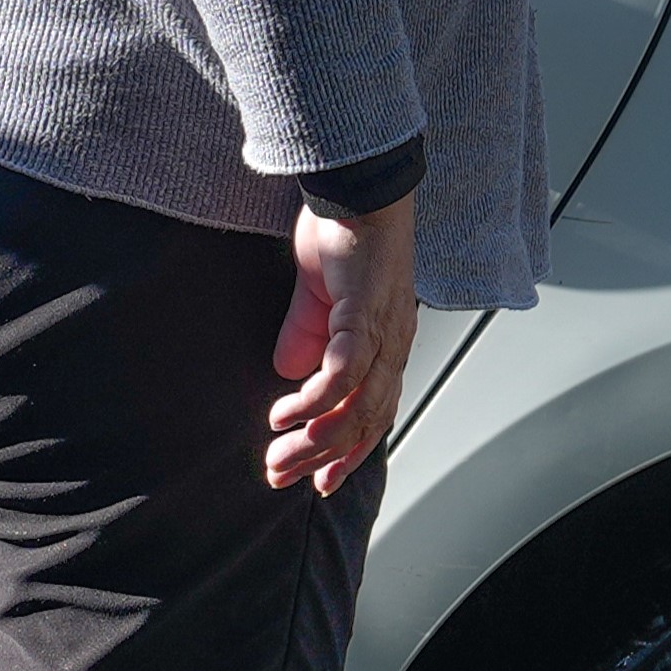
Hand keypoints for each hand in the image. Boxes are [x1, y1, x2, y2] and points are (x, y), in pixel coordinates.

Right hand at [265, 189, 422, 494]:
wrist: (360, 187)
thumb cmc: (345, 232)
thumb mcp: (317, 294)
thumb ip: (305, 334)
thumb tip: (288, 373)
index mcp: (385, 345)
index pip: (374, 415)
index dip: (348, 453)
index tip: (318, 483)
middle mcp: (392, 346)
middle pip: (365, 422)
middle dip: (322, 459)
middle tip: (281, 477)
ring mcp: (382, 332)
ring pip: (356, 407)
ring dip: (315, 439)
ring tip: (278, 457)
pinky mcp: (365, 314)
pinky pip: (344, 372)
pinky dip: (317, 400)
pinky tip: (287, 413)